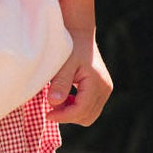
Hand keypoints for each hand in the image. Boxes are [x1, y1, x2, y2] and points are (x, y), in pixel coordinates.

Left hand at [47, 0, 112, 125]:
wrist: (81, 35)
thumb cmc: (71, 47)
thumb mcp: (63, 64)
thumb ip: (60, 83)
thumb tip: (54, 103)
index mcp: (97, 83)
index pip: (81, 110)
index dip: (63, 116)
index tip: (47, 114)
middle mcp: (105, 89)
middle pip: (86, 117)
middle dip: (68, 115)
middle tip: (51, 107)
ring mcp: (105, 90)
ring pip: (89, 115)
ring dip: (72, 112)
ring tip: (58, 100)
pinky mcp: (102, 90)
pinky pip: (90, 108)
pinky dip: (77, 108)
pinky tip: (65, 98)